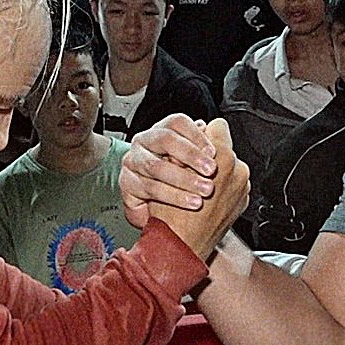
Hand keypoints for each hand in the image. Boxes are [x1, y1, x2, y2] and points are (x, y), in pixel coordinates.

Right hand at [120, 113, 218, 228]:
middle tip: (211, 170)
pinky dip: (174, 196)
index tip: (213, 153)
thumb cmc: (181, 187)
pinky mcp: (127, 183)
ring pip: (157, 166)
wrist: (162, 221)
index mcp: (162, 131)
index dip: (196, 136)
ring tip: (206, 190)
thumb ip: (202, 148)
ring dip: (185, 179)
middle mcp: (145, 142)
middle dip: (191, 154)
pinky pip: (150, 188)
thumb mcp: (196, 165)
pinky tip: (192, 202)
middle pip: (166, 139)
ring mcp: (133, 161)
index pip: (178, 123)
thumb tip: (217, 130)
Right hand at [146, 119, 248, 258]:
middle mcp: (238, 170)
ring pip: (230, 165)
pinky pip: (233, 183)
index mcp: (221, 158)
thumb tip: (193, 131)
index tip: (193, 145)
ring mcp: (242, 187)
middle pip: (225, 146)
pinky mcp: (242, 201)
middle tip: (192, 165)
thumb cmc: (172, 214)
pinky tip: (204, 196)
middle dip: (209, 153)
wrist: (182, 248)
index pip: (218, 126)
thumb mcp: (170, 169)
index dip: (202, 134)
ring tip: (197, 184)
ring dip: (216, 170)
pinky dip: (222, 186)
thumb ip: (184, 146)